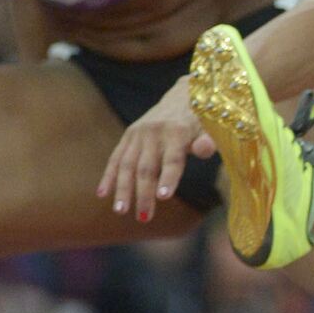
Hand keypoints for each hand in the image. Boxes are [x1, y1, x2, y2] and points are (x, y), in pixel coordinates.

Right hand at [98, 76, 214, 221]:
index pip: (172, 159)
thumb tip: (205, 149)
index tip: (164, 196)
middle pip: (147, 167)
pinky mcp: (129, 135)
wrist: (184, 95)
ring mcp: (139, 133)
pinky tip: (102, 194)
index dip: (169, 177)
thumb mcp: (211, 128)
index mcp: (178, 131)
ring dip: (123, 189)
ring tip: (121, 211)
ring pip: (128, 165)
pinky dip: (109, 176)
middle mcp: (155, 131)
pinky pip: (116, 158)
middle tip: (144, 217)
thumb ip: (208, 140)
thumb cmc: (202, 120)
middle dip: (144, 193)